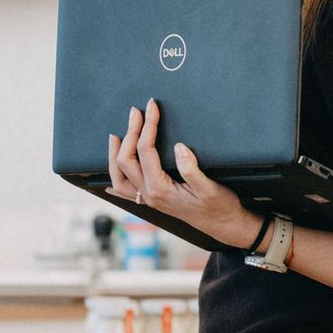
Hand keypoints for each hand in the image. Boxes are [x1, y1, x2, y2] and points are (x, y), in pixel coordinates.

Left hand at [107, 99, 261, 249]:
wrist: (224, 225)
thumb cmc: (219, 207)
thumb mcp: (210, 188)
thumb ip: (192, 169)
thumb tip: (179, 147)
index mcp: (160, 189)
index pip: (146, 151)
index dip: (148, 126)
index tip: (152, 107)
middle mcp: (149, 195)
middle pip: (126, 160)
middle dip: (130, 133)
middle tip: (136, 112)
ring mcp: (149, 199)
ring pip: (119, 178)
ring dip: (114, 155)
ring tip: (115, 136)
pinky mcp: (153, 200)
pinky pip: (126, 193)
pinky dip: (116, 181)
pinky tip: (109, 181)